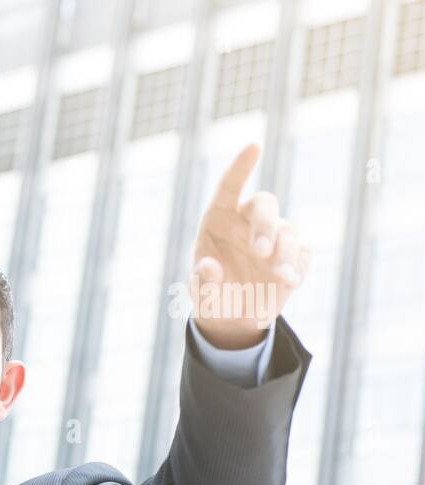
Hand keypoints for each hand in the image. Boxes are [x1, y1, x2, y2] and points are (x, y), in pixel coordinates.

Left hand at [189, 143, 310, 347]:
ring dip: (285, 253)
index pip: (229, 187)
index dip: (240, 167)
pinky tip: (289, 283)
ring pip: (288, 230)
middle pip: (265, 204)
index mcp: (219, 220)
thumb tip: (210, 266)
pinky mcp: (295, 255)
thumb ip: (201, 281)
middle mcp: (248, 222)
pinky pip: (303, 253)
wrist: (234, 319)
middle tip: (260, 251)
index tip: (254, 146)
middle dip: (265, 224)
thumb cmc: (211, 297)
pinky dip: (298, 267)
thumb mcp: (201, 295)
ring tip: (281, 278)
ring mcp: (275, 237)